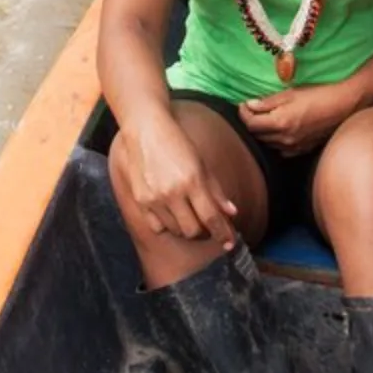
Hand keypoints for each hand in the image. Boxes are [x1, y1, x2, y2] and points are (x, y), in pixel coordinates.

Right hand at [121, 112, 239, 248]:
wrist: (145, 130)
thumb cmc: (177, 143)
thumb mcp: (201, 163)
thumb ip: (216, 190)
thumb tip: (232, 213)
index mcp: (192, 181)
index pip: (211, 217)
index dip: (223, 233)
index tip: (230, 242)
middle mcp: (172, 192)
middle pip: (193, 230)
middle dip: (205, 232)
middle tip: (208, 225)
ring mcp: (154, 198)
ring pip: (176, 230)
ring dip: (187, 228)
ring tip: (190, 216)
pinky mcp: (140, 200)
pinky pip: (157, 227)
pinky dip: (167, 225)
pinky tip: (171, 214)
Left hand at [239, 82, 356, 155]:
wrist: (344, 106)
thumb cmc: (318, 95)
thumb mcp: (290, 93)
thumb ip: (268, 102)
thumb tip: (249, 105)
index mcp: (280, 122)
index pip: (251, 124)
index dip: (243, 113)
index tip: (243, 104)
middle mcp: (285, 139)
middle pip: (258, 135)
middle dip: (252, 122)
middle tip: (252, 110)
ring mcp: (294, 147)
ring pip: (269, 143)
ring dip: (263, 132)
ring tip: (265, 119)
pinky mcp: (303, 149)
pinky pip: (281, 149)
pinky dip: (276, 141)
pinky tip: (279, 131)